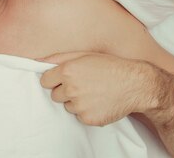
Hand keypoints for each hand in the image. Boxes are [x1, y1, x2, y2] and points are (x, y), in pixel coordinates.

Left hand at [38, 51, 154, 125]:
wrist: (135, 84)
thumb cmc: (110, 66)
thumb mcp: (84, 55)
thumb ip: (58, 58)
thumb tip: (38, 61)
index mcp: (67, 71)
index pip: (45, 81)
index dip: (53, 79)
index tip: (62, 79)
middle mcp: (71, 88)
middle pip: (54, 95)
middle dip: (64, 91)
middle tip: (82, 85)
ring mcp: (80, 105)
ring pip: (67, 106)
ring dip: (76, 101)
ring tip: (93, 92)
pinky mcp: (88, 118)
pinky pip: (79, 116)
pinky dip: (87, 111)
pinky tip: (99, 102)